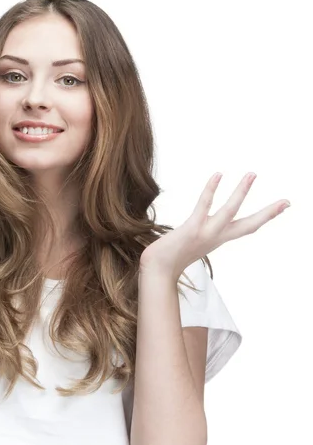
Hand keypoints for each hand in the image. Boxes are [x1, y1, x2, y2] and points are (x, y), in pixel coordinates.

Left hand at [140, 172, 290, 279]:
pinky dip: (211, 190)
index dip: (265, 217)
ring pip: (230, 211)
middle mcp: (216, 237)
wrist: (157, 270)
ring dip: (241, 192)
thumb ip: (200, 234)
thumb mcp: (192, 243)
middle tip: (287, 201)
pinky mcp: (191, 229)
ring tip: (252, 174)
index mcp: (218, 239)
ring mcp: (205, 233)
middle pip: (249, 225)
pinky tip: (218, 175)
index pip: (246, 227)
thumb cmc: (170, 257)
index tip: (282, 206)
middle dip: (268, 213)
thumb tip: (200, 226)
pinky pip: (204, 205)